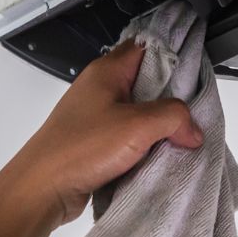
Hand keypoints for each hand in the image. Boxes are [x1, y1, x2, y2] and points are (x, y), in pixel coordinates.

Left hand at [0, 40, 203, 236]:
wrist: (43, 188)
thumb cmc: (78, 148)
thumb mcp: (138, 125)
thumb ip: (174, 117)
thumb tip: (192, 128)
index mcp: (106, 71)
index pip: (147, 48)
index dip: (172, 56)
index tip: (194, 74)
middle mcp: (99, 89)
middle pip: (146, 84)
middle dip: (169, 100)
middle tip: (188, 115)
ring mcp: (95, 116)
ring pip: (138, 113)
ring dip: (156, 128)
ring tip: (174, 140)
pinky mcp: (94, 142)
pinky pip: (127, 138)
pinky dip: (142, 147)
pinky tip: (153, 158)